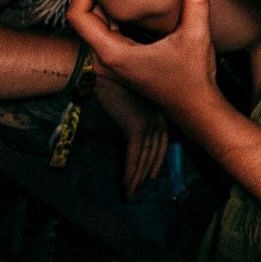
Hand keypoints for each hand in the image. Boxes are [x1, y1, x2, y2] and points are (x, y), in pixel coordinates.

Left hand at [65, 0, 221, 131]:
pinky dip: (115, 18)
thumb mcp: (198, 35)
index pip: (77, 16)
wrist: (195, 109)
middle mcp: (105, 61)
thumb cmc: (193, 79)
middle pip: (84, 19)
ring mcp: (109, 65)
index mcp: (113, 54)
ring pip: (95, 27)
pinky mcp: (118, 65)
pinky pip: (105, 35)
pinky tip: (135, 7)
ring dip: (106, 6)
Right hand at [91, 75, 168, 199]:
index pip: (163, 137)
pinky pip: (134, 156)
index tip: (153, 169)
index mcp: (158, 105)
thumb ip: (132, 111)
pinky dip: (131, 173)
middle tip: (144, 184)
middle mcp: (158, 114)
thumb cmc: (108, 78)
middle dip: (151, 169)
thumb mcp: (126, 96)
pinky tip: (127, 186)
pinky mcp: (136, 127)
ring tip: (132, 192)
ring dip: (139, 177)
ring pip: (146, 157)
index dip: (158, 156)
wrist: (97, 69)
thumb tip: (130, 128)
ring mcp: (149, 121)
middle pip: (157, 150)